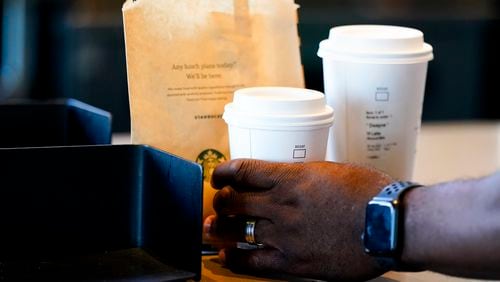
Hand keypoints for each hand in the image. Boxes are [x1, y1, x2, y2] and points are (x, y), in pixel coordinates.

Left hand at [203, 159, 393, 280]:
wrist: (391, 224)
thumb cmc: (369, 193)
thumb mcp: (330, 171)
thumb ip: (301, 177)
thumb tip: (285, 181)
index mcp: (292, 178)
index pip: (244, 171)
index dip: (224, 172)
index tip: (219, 176)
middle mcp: (282, 205)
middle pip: (234, 201)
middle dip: (220, 201)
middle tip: (218, 202)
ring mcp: (285, 235)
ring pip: (236, 230)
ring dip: (219, 228)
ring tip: (211, 227)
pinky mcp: (294, 262)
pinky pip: (253, 262)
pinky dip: (234, 259)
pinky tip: (226, 256)